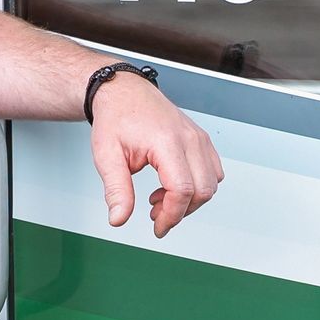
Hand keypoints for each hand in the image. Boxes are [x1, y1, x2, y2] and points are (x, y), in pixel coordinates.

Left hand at [90, 76, 224, 237]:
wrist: (123, 92)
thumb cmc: (116, 118)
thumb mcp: (106, 156)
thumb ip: (116, 190)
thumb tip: (118, 218)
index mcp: (166, 141)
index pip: (182, 189)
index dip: (171, 215)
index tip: (158, 227)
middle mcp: (189, 138)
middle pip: (203, 190)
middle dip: (181, 211)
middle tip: (156, 215)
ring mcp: (198, 138)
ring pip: (211, 183)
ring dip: (190, 200)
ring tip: (160, 198)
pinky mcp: (201, 140)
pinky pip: (212, 171)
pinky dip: (197, 186)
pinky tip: (172, 185)